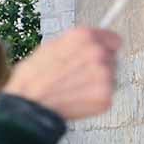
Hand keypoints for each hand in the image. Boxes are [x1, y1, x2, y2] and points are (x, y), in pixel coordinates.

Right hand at [4, 27, 121, 120]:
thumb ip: (76, 43)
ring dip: (98, 83)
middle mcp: (97, 53)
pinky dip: (95, 99)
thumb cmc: (33, 79)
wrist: (30, 106)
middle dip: (99, 66)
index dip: (105, 48)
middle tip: (78, 76)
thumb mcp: (51, 47)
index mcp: (84, 36)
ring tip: (75, 88)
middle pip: (113, 59)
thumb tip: (90, 43)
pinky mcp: (105, 97)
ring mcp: (104, 76)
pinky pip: (107, 96)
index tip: (102, 54)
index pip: (114, 39)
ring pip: (111, 78)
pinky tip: (78, 99)